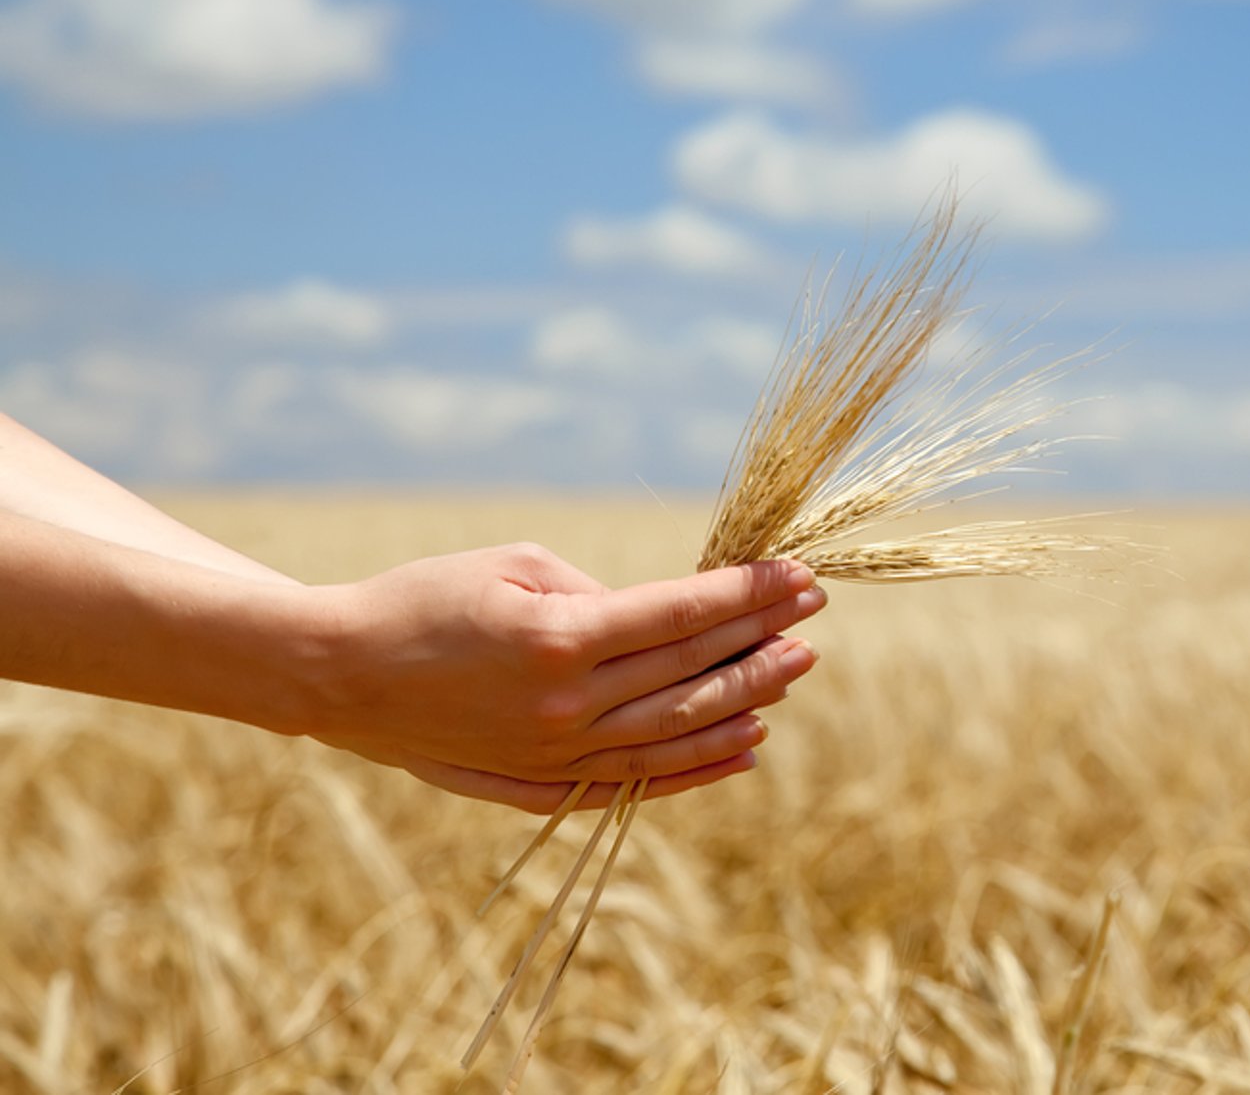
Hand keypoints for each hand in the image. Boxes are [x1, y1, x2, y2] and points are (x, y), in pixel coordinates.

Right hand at [302, 543, 825, 811]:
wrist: (337, 675)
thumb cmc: (425, 599)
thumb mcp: (513, 566)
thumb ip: (599, 594)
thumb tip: (672, 618)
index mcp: (561, 636)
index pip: (684, 615)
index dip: (749, 594)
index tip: (798, 577)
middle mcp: (567, 704)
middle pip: (692, 673)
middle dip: (761, 641)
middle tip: (812, 618)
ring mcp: (556, 752)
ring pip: (676, 733)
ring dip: (745, 703)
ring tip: (792, 674)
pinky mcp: (540, 782)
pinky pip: (638, 780)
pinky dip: (697, 768)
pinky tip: (746, 746)